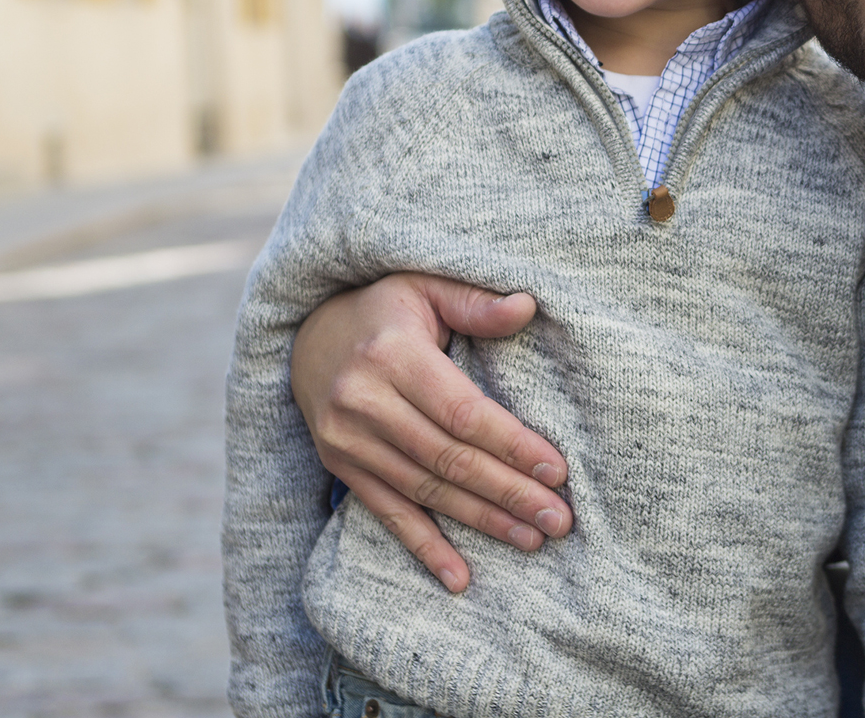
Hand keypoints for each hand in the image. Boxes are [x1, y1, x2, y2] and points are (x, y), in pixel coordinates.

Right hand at [290, 273, 570, 591]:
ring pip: (425, 490)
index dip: (510, 444)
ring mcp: (347, 440)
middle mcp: (363, 402)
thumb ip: (475, 302)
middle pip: (448, 459)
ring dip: (481, 521)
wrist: (306, 336)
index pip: (461, 411)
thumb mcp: (425, 287)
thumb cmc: (385, 309)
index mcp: (392, 354)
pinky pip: (388, 513)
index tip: (556, 470)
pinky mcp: (341, 466)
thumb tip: (529, 305)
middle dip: (508, 492)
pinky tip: (460, 578)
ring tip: (533, 539)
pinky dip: (425, 548)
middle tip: (559, 520)